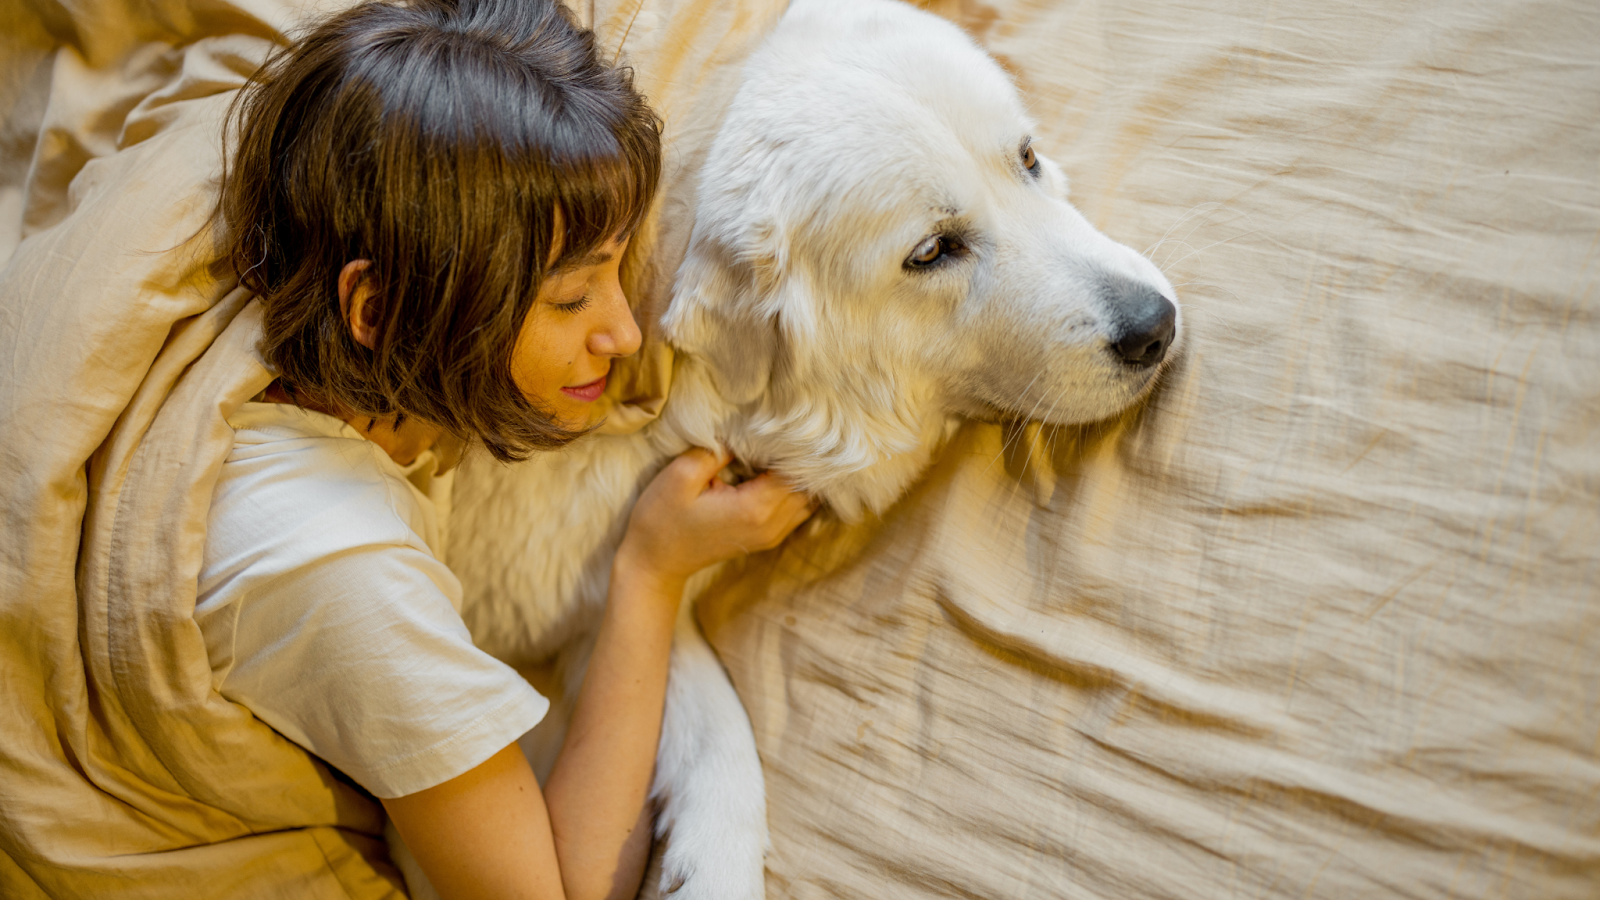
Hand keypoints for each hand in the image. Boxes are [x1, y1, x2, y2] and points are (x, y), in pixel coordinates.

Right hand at [617, 447, 812, 591]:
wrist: (654, 562)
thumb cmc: (662, 518)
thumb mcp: (681, 476)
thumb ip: (717, 451)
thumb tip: (744, 434)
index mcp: (755, 508)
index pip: (796, 470)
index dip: (791, 446)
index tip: (778, 425)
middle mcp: (771, 525)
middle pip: (807, 486)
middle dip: (798, 460)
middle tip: (779, 435)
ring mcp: (770, 536)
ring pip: (806, 500)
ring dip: (796, 476)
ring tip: (775, 453)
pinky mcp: (765, 538)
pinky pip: (795, 511)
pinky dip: (791, 491)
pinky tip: (771, 474)